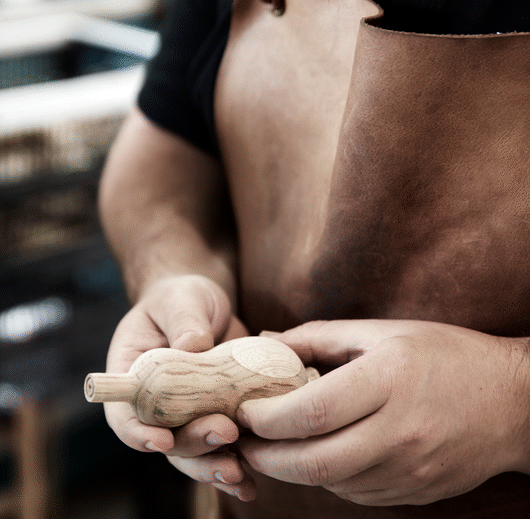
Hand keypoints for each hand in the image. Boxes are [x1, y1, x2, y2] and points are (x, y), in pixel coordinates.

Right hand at [104, 274, 255, 500]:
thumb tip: (193, 349)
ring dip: (215, 466)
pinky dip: (237, 463)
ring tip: (240, 474)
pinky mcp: (218, 410)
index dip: (138, 433)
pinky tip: (253, 483)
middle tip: (226, 435)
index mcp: (133, 374)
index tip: (162, 441)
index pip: (124, 414)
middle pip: (166, 439)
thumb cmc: (182, 296)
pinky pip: (224, 444)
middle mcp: (156, 402)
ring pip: (195, 451)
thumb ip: (184, 321)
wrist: (206, 304)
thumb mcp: (181, 299)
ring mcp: (188, 410)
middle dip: (193, 446)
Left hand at [237, 320, 529, 504]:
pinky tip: (318, 453)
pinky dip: (325, 476)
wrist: (513, 402)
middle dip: (267, 456)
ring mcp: (409, 469)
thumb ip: (319, 337)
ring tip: (273, 446)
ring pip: (330, 482)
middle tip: (244, 440)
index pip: (312, 411)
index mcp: (389, 380)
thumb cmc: (446, 355)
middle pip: (313, 462)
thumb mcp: (383, 332)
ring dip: (292, 468)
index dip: (267, 417)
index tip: (244, 410)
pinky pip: (355, 492)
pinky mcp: (414, 491)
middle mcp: (399, 432)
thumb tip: (268, 341)